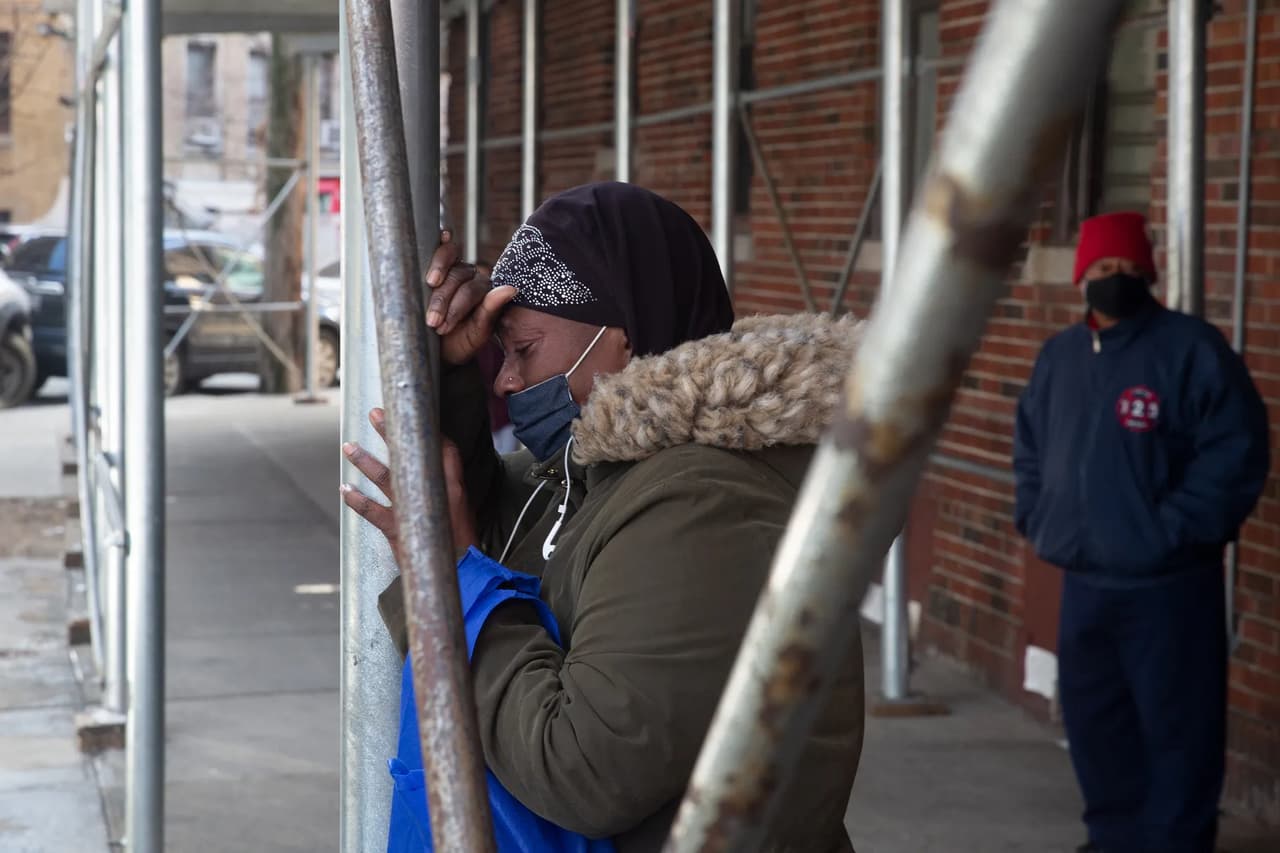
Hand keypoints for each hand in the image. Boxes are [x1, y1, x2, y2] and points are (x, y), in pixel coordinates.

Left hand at [340, 407, 477, 564]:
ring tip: (348, 447)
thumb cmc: (461, 541)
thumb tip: (430, 470)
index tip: (410, 414)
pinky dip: (356, 500)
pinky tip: (344, 489)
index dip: (427, 430)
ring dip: (364, 461)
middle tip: (375, 414)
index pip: (443, 449)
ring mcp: (412, 509)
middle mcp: (434, 492)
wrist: (461, 571)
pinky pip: (372, 510)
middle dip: (389, 432)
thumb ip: (447, 488)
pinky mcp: (397, 527)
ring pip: (385, 476)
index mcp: (454, 485)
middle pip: (408, 453)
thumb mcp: (462, 507)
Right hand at [424, 231, 517, 364]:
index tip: (442, 326)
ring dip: (435, 283)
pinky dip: (443, 242)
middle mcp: (472, 276)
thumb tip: (512, 288)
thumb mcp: (476, 333)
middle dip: (442, 301)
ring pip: (448, 265)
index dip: (456, 306)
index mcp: (485, 291)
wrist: (437, 347)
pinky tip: (442, 235)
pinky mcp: (439, 263)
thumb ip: (491, 311)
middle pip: (457, 277)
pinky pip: (443, 249)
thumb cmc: (459, 342)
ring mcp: (455, 267)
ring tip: (423, 304)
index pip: (472, 291)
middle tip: (432, 323)